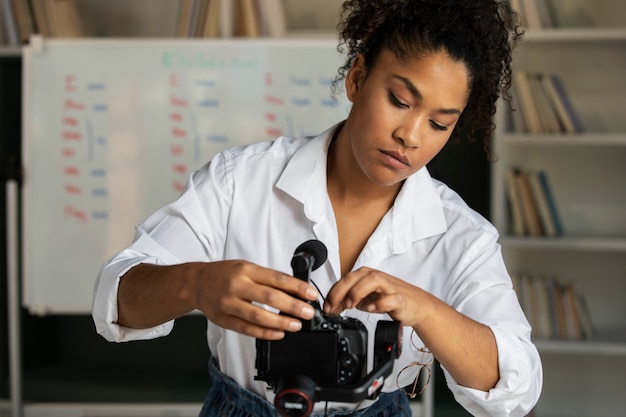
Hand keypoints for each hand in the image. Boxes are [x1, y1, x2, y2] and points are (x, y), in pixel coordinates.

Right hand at [192, 260, 318, 339]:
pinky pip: (246, 329)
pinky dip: (264, 333)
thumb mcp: (246, 267)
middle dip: (293, 306)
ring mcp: (229, 303)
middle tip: (307, 313)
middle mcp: (237, 286)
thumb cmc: (224, 274)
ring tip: (296, 325)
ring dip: (280, 322)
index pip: (276, 278)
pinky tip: (278, 334)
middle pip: (269, 297)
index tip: (310, 294)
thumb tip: (294, 290)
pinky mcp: (224, 319)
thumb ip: (267, 278)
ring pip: (258, 316)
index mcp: (246, 270)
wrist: (196, 283)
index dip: (296, 287)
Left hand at [323, 267, 424, 326]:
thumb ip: (347, 300)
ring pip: (372, 280)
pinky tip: (372, 309)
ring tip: (350, 305)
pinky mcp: (400, 298)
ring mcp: (389, 286)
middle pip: (354, 277)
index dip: (332, 294)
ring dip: (358, 292)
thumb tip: (330, 307)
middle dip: (340, 292)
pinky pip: (391, 298)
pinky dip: (380, 303)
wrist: (416, 305)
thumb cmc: (389, 299)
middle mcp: (376, 277)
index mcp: (365, 275)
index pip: (344, 279)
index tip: (326, 308)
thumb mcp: (364, 300)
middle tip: (333, 307)